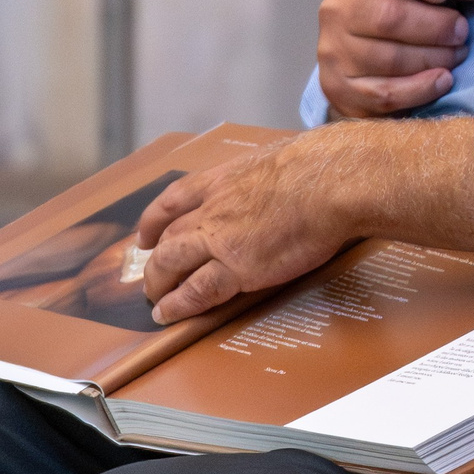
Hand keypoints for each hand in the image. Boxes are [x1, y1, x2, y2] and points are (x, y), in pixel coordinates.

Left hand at [133, 137, 356, 324]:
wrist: (327, 183)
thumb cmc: (317, 166)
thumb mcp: (275, 159)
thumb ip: (263, 177)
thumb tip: (279, 182)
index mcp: (222, 179)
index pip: (175, 199)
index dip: (154, 219)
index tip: (145, 233)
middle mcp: (212, 208)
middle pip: (169, 235)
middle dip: (154, 257)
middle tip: (149, 273)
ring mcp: (220, 239)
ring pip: (171, 261)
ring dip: (158, 282)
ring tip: (155, 299)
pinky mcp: (237, 268)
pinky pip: (198, 290)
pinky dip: (178, 304)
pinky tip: (167, 314)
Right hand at [316, 0, 473, 118]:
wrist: (361, 60)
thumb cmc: (402, 12)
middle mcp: (339, 8)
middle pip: (388, 16)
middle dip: (436, 26)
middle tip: (461, 32)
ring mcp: (335, 49)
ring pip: (389, 58)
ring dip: (434, 58)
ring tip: (456, 55)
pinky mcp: (339, 87)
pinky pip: (386, 92)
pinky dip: (421, 88)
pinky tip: (441, 80)